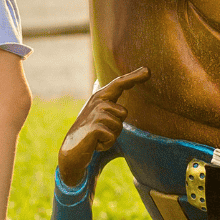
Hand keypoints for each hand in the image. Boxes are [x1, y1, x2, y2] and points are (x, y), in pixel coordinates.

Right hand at [57, 67, 149, 186]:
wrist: (72, 149)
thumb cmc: (91, 132)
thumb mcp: (102, 117)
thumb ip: (112, 109)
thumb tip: (125, 109)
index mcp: (100, 97)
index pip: (119, 84)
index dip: (133, 77)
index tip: (148, 70)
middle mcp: (97, 102)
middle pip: (123, 113)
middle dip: (116, 126)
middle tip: (100, 131)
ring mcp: (96, 113)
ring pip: (119, 126)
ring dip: (111, 136)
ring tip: (97, 136)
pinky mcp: (95, 127)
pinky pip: (112, 137)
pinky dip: (106, 144)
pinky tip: (95, 143)